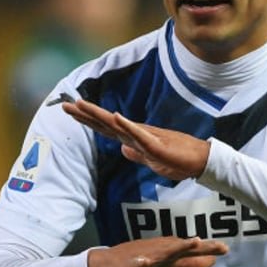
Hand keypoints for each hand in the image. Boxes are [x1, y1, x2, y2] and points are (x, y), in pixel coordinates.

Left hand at [63, 99, 209, 180]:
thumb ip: (136, 154)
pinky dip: (127, 125)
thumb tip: (122, 149)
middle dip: (85, 114)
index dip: (88, 120)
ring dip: (99, 114)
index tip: (71, 111)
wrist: (200, 161)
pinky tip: (116, 116)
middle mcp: (137, 134)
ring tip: (82, 105)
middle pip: (106, 123)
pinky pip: (139, 134)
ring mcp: (146, 137)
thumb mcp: (151, 160)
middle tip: (65, 104)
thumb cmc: (179, 159)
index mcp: (134, 139)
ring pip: (118, 124)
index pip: (106, 128)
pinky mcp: (157, 144)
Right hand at [88, 236, 228, 266]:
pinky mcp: (130, 266)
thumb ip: (188, 264)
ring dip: (176, 249)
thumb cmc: (140, 263)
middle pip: (183, 249)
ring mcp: (145, 258)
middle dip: (200, 247)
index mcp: (170, 256)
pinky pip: (136, 265)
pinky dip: (142, 263)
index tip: (225, 249)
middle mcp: (161, 254)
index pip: (192, 254)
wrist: (108, 264)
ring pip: (162, 253)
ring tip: (192, 243)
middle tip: (219, 246)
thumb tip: (210, 262)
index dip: (207, 251)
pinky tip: (146, 261)